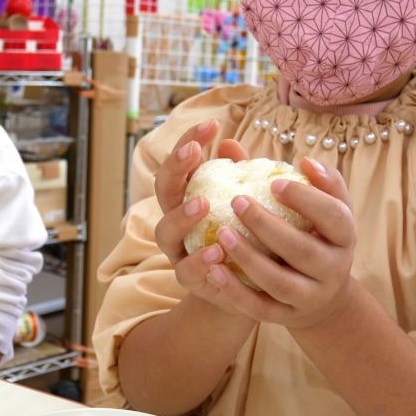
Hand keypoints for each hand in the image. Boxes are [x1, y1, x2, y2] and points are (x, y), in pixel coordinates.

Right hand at [153, 120, 253, 314]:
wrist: (251, 291)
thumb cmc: (252, 238)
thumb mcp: (251, 205)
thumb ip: (242, 178)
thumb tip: (231, 143)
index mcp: (189, 196)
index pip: (182, 162)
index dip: (189, 141)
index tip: (212, 124)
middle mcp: (177, 221)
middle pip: (163, 189)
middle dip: (176, 167)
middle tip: (195, 152)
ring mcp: (180, 251)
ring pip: (165, 231)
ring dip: (181, 216)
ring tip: (203, 204)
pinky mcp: (192, 281)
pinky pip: (187, 271)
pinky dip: (199, 261)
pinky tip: (217, 251)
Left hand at [207, 157, 356, 329]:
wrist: (324, 298)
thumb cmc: (320, 237)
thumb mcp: (329, 210)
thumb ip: (320, 183)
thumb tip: (305, 160)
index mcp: (345, 237)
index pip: (333, 217)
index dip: (306, 199)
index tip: (274, 181)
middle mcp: (333, 269)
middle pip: (303, 250)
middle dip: (268, 226)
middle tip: (237, 201)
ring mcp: (310, 297)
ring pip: (280, 282)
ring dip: (249, 258)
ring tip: (221, 233)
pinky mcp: (286, 317)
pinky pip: (260, 308)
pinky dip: (236, 292)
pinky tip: (214, 270)